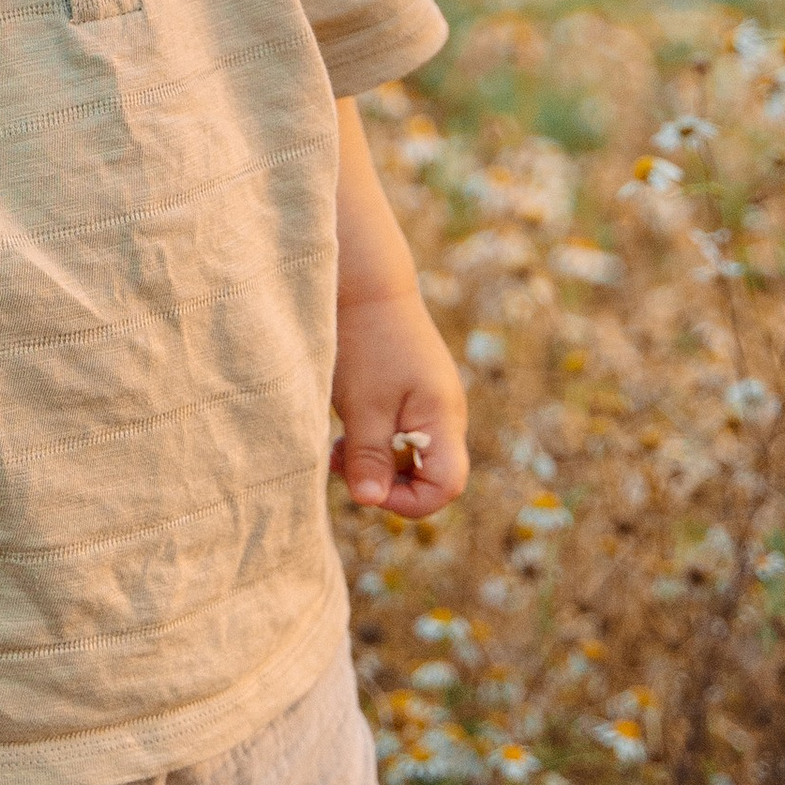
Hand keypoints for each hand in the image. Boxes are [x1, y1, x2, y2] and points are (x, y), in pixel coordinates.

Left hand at [331, 288, 468, 520]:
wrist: (365, 282)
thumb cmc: (365, 341)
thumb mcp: (362, 406)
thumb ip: (369, 457)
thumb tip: (369, 501)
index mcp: (443, 419)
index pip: (446, 487)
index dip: (407, 502)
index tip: (365, 486)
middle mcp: (445, 414)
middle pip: (430, 476)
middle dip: (386, 482)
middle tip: (343, 463)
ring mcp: (430, 403)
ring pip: (411, 456)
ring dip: (375, 461)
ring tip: (338, 446)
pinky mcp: (412, 393)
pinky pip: (400, 434)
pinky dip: (374, 439)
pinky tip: (346, 428)